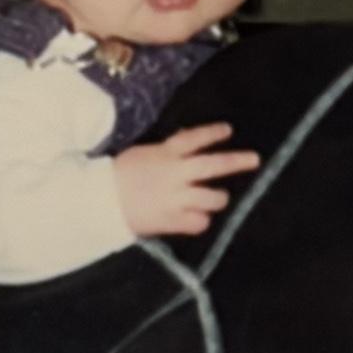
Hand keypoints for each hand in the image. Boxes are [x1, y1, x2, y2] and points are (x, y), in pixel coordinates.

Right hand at [113, 123, 259, 237]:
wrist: (98, 203)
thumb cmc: (117, 177)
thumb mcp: (140, 155)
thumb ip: (165, 153)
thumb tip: (186, 146)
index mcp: (164, 154)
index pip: (193, 138)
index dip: (212, 133)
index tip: (228, 130)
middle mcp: (174, 174)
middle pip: (212, 165)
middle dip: (236, 162)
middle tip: (254, 159)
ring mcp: (175, 198)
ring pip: (212, 197)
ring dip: (218, 198)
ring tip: (218, 198)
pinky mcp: (172, 220)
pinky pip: (199, 222)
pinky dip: (200, 221)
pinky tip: (195, 219)